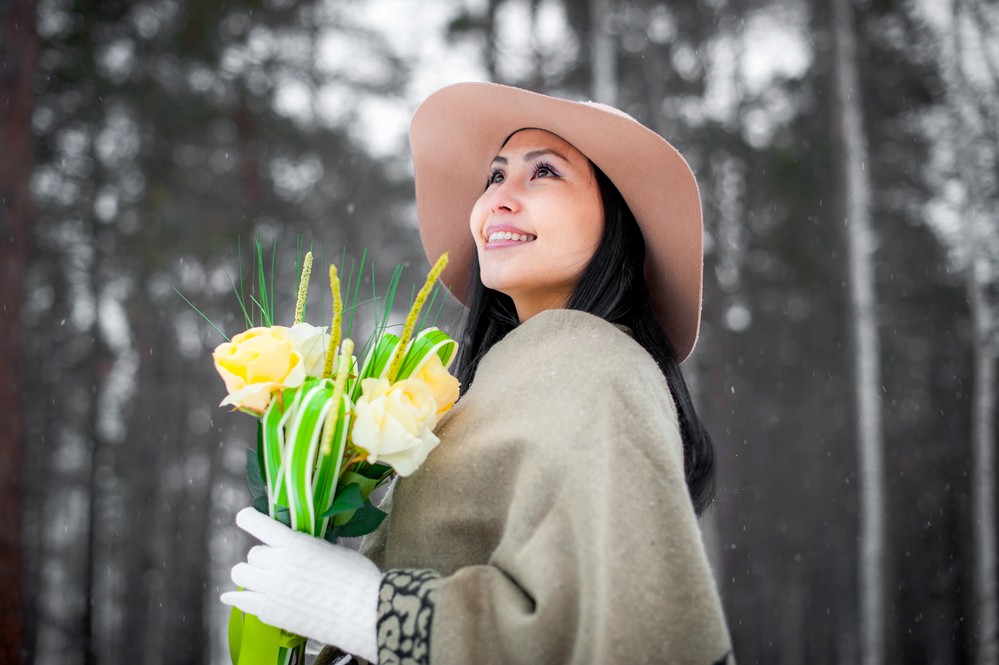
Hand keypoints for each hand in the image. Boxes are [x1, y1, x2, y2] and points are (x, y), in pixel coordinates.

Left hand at [221, 507, 379, 662]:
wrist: (364, 610)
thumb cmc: (357, 577)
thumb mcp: (331, 550)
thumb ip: (306, 548)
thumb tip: (294, 550)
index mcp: (295, 543)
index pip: (261, 525)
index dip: (248, 519)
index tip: (243, 516)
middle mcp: (279, 563)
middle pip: (253, 555)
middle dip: (262, 558)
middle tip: (276, 564)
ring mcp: (272, 589)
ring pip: (241, 574)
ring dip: (248, 574)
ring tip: (258, 578)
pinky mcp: (270, 611)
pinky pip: (242, 601)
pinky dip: (236, 598)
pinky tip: (231, 598)